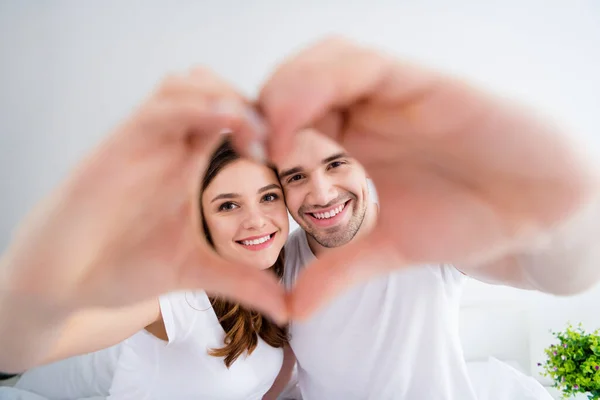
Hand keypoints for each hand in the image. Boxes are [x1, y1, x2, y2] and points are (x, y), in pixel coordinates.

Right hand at [1, 68, 286, 322]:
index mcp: (192, 166)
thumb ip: (242, 283)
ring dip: (225, 96)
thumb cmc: (126, 266)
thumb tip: (290, 309)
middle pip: (215, 90)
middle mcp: (171, 146)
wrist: (66, 281)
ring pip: (187, 85)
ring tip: (254, 132)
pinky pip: (159, 109)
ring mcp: (146, 142)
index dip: (269, 125)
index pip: (235, 120)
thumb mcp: (196, 273)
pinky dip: (194, 106)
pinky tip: (224, 122)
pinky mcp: (119, 146)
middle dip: (252, 103)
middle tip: (274, 138)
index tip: (290, 152)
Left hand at [258, 37, 597, 318]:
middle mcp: (352, 112)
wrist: (528, 205)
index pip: (274, 132)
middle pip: (280, 94)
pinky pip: (355, 65)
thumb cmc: (458, 217)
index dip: (242, 153)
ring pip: (308, 70)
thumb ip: (336, 271)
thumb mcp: (384, 250)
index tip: (218, 186)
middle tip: (229, 159)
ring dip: (277, 103)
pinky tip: (301, 129)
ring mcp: (379, 91)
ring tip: (266, 148)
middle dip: (249, 123)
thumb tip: (290, 309)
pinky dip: (317, 87)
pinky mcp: (410, 77)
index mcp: (339, 145)